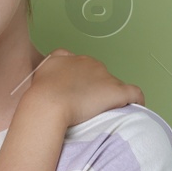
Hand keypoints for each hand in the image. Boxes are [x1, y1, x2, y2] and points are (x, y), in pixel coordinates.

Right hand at [24, 48, 144, 125]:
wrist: (48, 104)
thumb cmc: (38, 98)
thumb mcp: (34, 80)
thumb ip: (43, 77)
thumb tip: (46, 88)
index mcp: (66, 58)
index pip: (76, 62)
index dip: (77, 76)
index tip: (74, 89)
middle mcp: (87, 62)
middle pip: (97, 73)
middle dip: (94, 87)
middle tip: (85, 106)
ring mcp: (103, 76)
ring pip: (113, 84)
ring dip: (110, 95)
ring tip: (104, 111)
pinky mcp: (116, 91)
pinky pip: (134, 93)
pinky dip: (136, 100)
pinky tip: (135, 107)